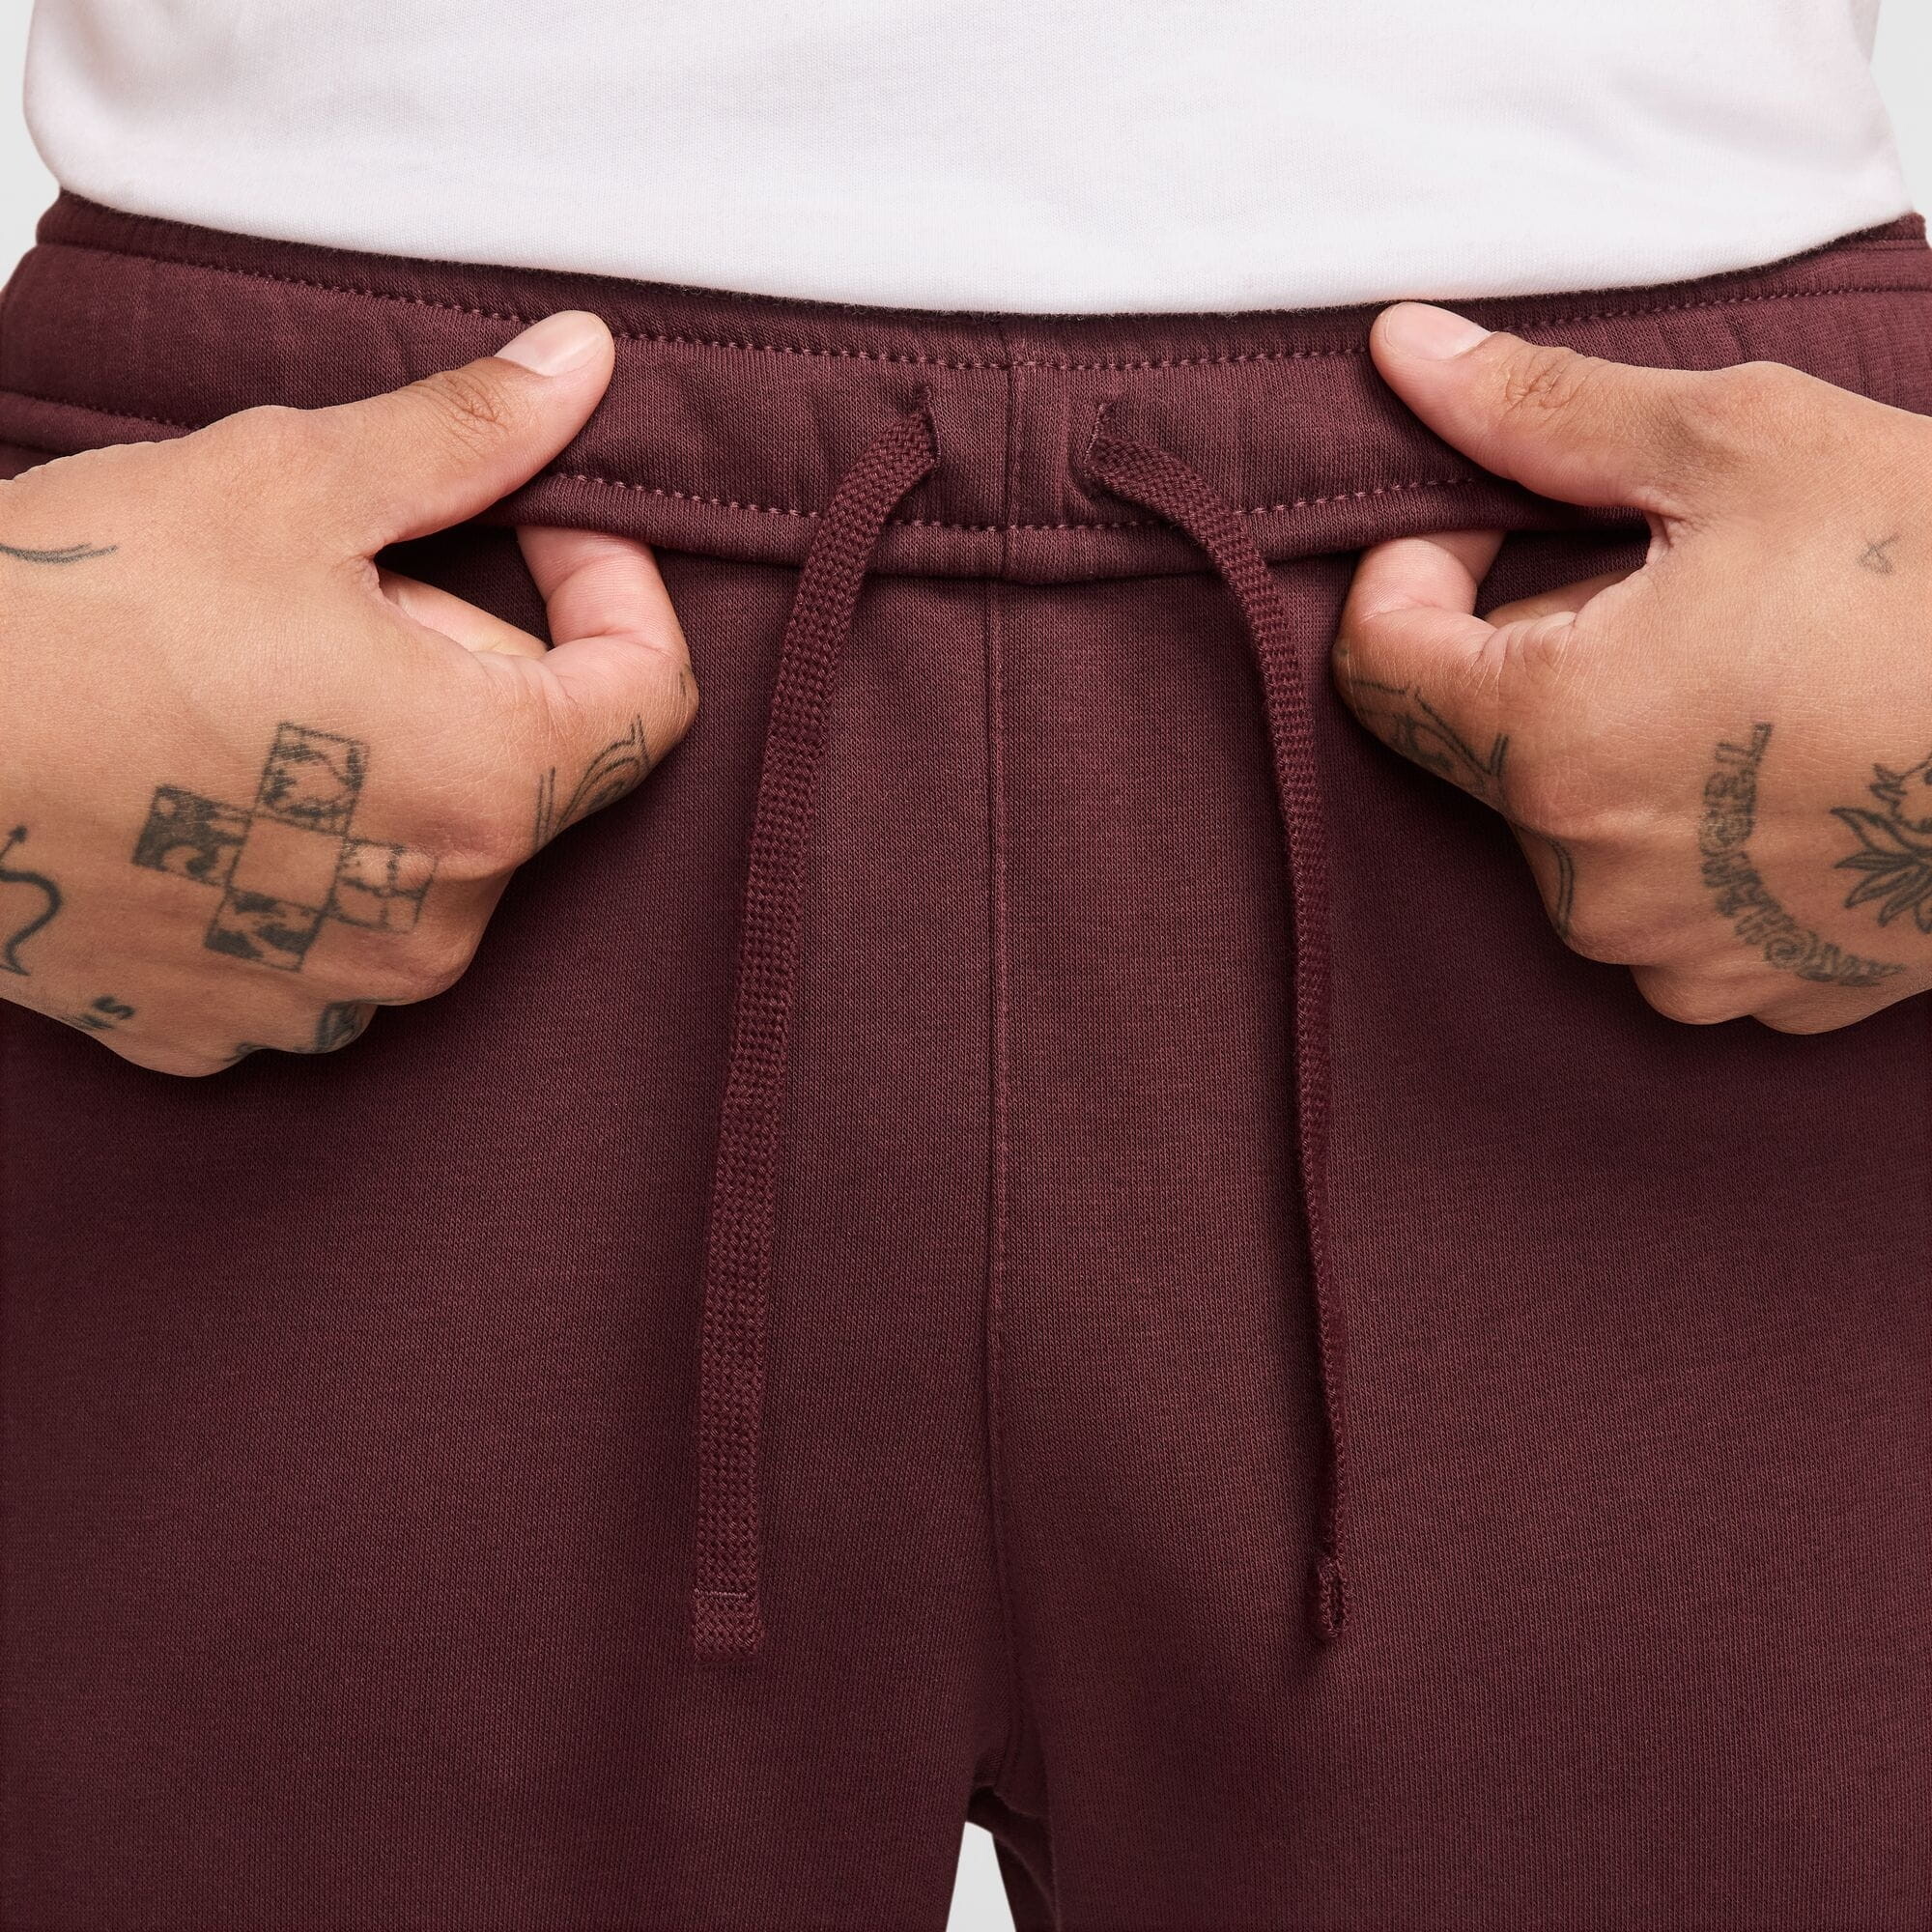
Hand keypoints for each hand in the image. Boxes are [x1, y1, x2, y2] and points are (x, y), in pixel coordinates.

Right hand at [0, 310, 694, 1073]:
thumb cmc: (68, 609)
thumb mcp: (290, 483)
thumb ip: (467, 437)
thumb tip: (584, 367)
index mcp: (488, 789)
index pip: (649, 698)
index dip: (616, 592)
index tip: (544, 531)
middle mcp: (435, 922)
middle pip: (526, 765)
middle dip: (465, 662)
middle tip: (332, 592)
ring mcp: (333, 989)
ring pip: (423, 845)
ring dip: (376, 757)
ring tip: (243, 688)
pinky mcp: (234, 1024)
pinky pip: (319, 922)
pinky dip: (291, 847)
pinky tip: (193, 783)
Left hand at [1334, 305, 1931, 1032]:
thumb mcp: (1746, 448)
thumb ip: (1546, 413)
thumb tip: (1406, 357)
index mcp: (1551, 747)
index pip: (1375, 664)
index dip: (1411, 567)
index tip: (1488, 518)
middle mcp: (1585, 882)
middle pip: (1481, 740)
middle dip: (1540, 643)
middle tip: (1673, 575)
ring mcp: (1674, 953)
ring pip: (1574, 819)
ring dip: (1624, 734)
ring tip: (1757, 666)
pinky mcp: (1758, 992)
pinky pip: (1669, 898)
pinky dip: (1699, 824)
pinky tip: (1795, 759)